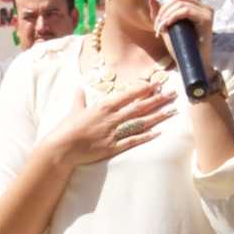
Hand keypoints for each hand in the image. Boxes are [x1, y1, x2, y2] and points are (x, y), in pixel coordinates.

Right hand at [48, 83, 175, 166]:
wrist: (61, 148)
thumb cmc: (66, 129)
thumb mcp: (74, 111)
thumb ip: (79, 99)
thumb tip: (78, 88)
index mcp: (103, 107)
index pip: (128, 95)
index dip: (143, 90)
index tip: (155, 84)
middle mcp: (111, 118)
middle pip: (139, 107)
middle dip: (157, 100)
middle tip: (172, 94)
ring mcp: (114, 133)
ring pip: (140, 123)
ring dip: (157, 116)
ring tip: (172, 111)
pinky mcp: (113, 147)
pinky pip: (133, 141)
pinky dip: (146, 136)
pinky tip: (159, 132)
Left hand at [149, 0, 212, 67]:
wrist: (190, 63)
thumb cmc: (180, 46)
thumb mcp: (165, 26)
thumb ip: (159, 12)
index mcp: (195, 6)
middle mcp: (203, 6)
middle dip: (163, 9)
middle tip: (157, 25)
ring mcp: (207, 12)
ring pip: (180, 3)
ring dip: (166, 15)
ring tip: (161, 28)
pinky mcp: (207, 19)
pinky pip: (185, 11)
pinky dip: (173, 17)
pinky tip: (167, 25)